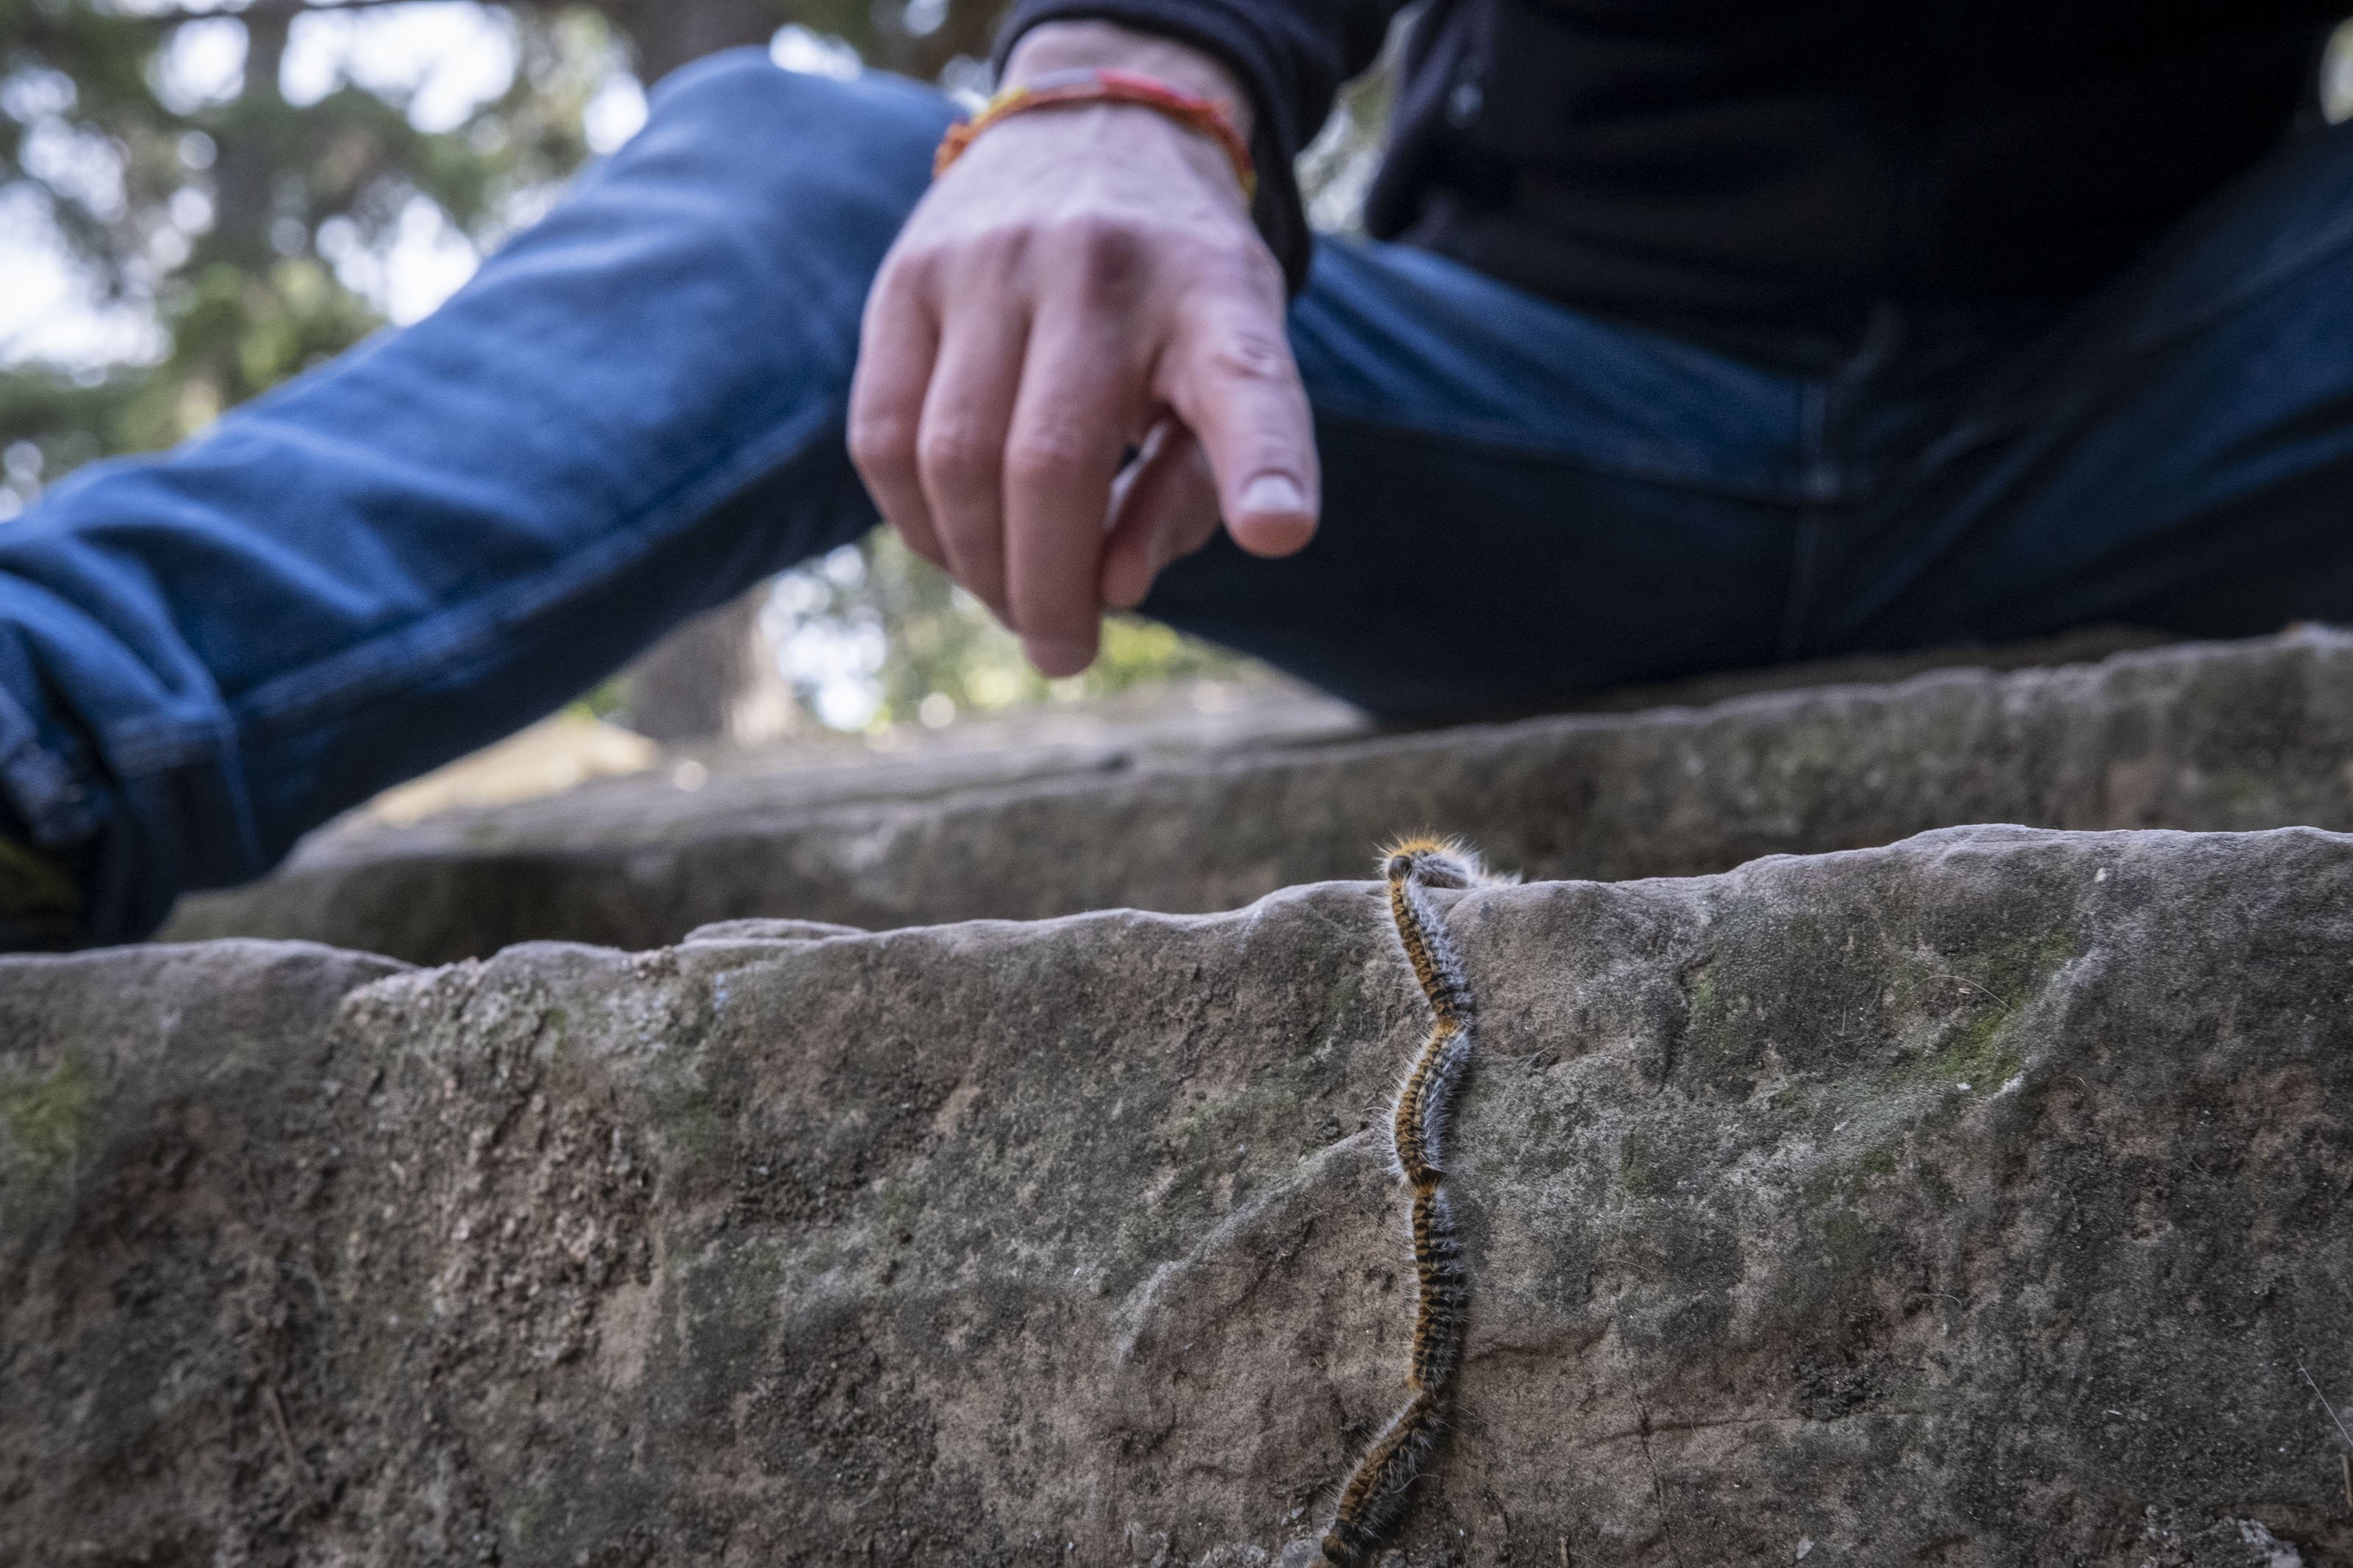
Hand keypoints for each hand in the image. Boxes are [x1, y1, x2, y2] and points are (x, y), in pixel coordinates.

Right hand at [848, 23, 1318, 676]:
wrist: (1099, 134)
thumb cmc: (1178, 305)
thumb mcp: (1229, 378)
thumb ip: (1189, 495)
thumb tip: (1110, 589)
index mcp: (1217, 298)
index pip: (1246, 380)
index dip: (1263, 463)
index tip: (1280, 530)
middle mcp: (1100, 268)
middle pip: (1049, 464)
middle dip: (1049, 590)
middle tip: (1064, 652)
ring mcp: (989, 262)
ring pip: (951, 458)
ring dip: (978, 567)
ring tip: (1014, 601)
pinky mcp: (906, 276)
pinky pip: (882, 436)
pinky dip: (917, 520)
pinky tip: (957, 544)